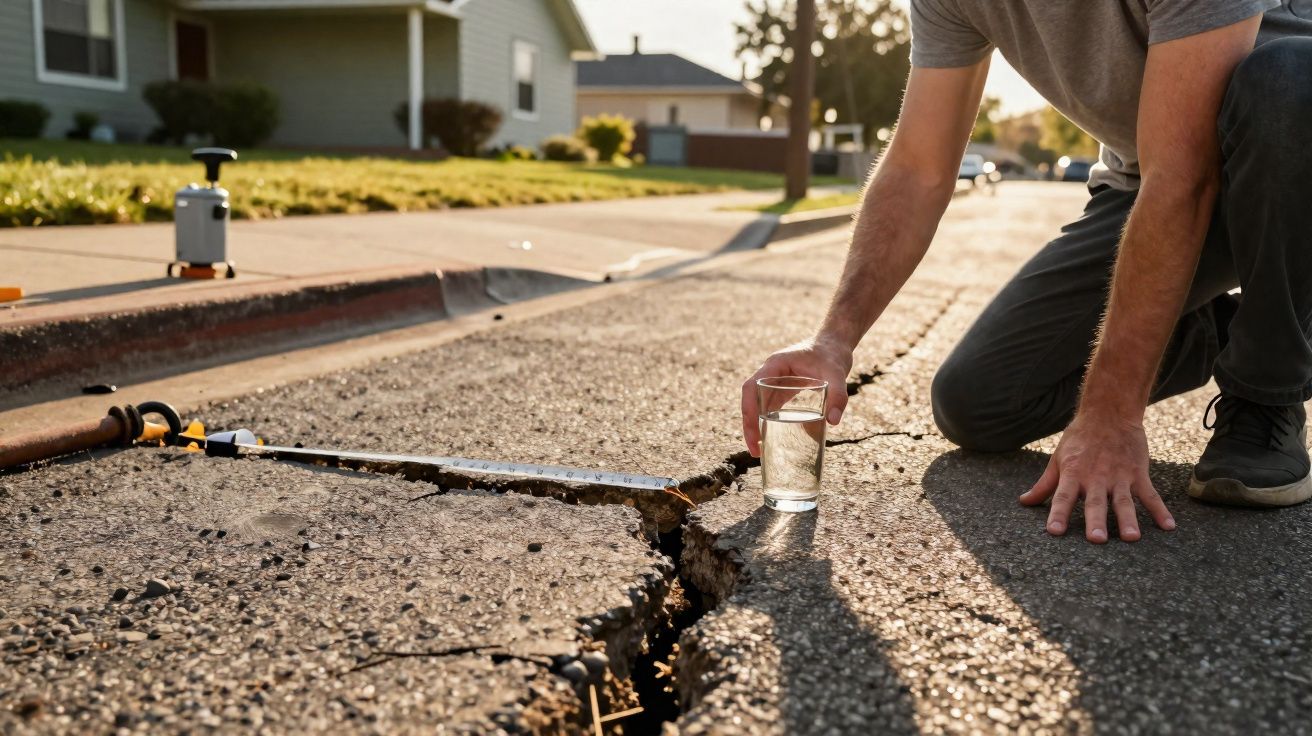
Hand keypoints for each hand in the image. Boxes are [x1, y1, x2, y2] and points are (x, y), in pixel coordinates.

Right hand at [741, 337, 852, 456]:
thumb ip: (838, 395)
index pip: (751, 389)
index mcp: (774, 365)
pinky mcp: (784, 387)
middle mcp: (770, 373)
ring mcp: (776, 380)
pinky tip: (770, 436)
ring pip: (758, 404)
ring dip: (755, 425)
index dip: (748, 412)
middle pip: (750, 400)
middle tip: (755, 450)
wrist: (835, 342)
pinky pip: (770, 405)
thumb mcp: (837, 373)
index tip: (754, 435)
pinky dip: (767, 421)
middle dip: (749, 425)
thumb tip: (834, 422)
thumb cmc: (832, 353)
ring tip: (759, 449)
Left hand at [1019, 411, 1175, 542]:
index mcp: (1073, 474)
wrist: (1109, 413)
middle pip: (1095, 503)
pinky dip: (1160, 510)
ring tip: (1131, 538)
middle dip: (1096, 521)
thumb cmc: (1079, 439)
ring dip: (1128, 519)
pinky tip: (1168, 526)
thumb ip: (1044, 484)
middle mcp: (1095, 477)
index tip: (1054, 532)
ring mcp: (1119, 476)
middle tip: (1096, 540)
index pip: (1062, 497)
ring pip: (1124, 501)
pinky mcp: (1138, 474)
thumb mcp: (1058, 459)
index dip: (1058, 514)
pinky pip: (1150, 495)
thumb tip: (1024, 501)